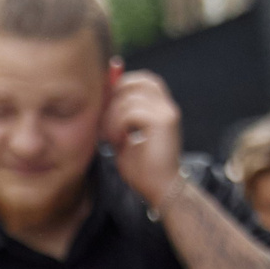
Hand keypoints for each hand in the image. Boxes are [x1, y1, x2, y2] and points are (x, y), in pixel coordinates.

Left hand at [103, 71, 184, 209]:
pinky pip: (130, 112)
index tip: (104, 109)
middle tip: (105, 124)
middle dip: (113, 100)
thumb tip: (102, 94)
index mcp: (159, 106)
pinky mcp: (163, 122)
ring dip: (112, 118)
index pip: (138, 79)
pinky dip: (118, 126)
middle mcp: (166, 105)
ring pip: (127, 99)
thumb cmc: (141, 166)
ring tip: (112, 138)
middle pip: (134, 81)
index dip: (118, 87)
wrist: (160, 188)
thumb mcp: (124, 134)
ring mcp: (166, 111)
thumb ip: (118, 114)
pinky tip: (119, 141)